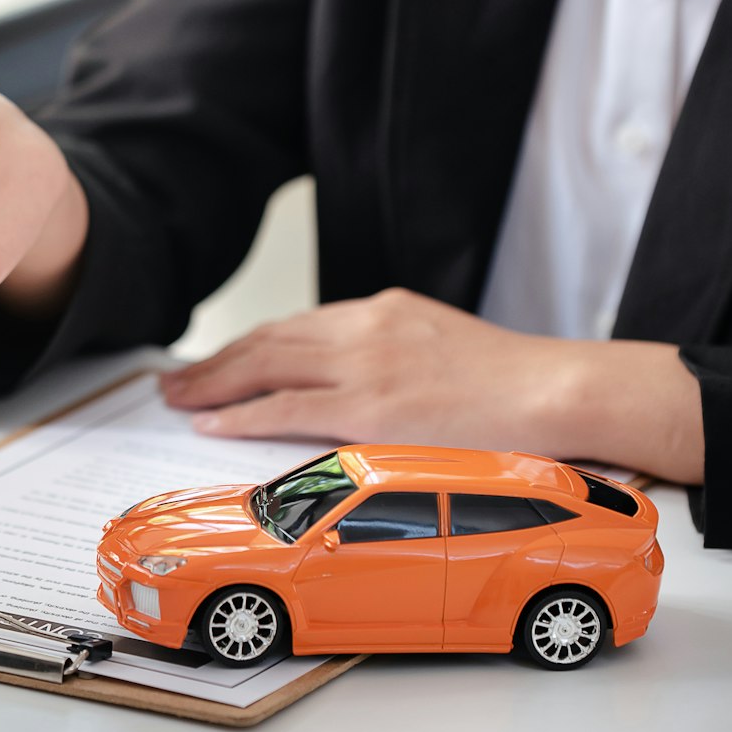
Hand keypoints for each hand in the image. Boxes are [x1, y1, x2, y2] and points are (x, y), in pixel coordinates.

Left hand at [158, 288, 703, 481]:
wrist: (557, 390)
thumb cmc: (511, 381)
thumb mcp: (439, 345)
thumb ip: (390, 355)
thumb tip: (353, 382)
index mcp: (381, 311)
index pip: (295, 327)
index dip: (248, 346)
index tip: (218, 360)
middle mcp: (364, 329)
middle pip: (268, 342)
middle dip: (215, 362)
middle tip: (175, 378)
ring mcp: (365, 366)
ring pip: (266, 368)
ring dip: (213, 384)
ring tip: (178, 398)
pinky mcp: (370, 407)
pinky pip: (286, 408)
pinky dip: (241, 413)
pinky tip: (211, 420)